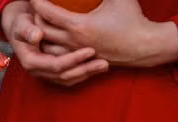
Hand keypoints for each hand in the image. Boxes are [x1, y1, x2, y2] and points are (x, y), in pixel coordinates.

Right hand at [1, 1, 108, 85]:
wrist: (21, 28)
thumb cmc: (22, 24)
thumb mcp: (22, 25)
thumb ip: (28, 30)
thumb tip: (37, 36)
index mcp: (30, 62)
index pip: (55, 65)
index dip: (73, 60)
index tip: (90, 50)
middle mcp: (38, 71)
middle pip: (64, 76)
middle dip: (84, 70)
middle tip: (104, 62)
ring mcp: (45, 74)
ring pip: (68, 79)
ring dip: (87, 74)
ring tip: (105, 65)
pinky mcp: (53, 73)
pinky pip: (70, 77)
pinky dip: (83, 73)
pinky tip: (96, 67)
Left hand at [30, 0, 177, 67]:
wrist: (143, 46)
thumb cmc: (132, 19)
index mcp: (78, 26)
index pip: (47, 13)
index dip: (37, 1)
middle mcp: (72, 42)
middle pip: (40, 30)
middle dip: (34, 17)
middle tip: (35, 6)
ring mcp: (75, 53)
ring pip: (46, 46)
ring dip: (39, 34)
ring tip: (38, 22)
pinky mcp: (80, 60)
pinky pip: (56, 54)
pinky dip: (48, 45)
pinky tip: (49, 37)